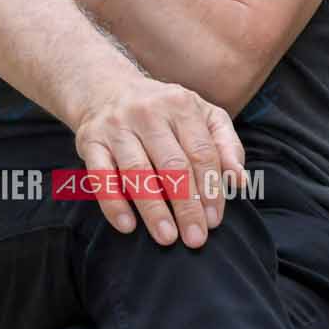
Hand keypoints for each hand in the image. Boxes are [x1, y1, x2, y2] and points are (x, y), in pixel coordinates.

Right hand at [70, 74, 247, 247]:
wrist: (105, 89)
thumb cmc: (163, 111)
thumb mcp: (202, 115)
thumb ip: (226, 145)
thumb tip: (239, 181)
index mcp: (181, 105)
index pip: (202, 153)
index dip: (210, 189)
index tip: (214, 220)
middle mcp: (148, 112)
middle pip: (173, 165)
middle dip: (187, 205)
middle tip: (195, 238)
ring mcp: (116, 126)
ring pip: (138, 172)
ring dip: (154, 209)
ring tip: (167, 238)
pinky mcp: (89, 141)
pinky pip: (101, 176)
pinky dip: (113, 202)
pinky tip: (127, 225)